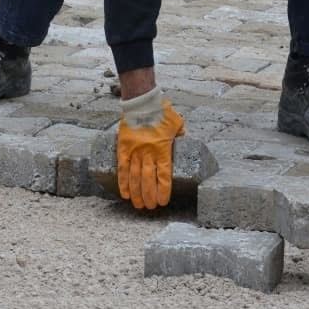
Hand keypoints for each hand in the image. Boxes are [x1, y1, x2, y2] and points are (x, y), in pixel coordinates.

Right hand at [116, 87, 184, 209]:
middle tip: (150, 207)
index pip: (163, 176)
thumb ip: (181, 135)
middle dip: (149, 196)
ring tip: (138, 205)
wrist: (141, 101)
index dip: (163, 191)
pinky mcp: (123, 148)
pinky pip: (122, 168)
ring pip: (135, 178)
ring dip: (137, 193)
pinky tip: (125, 194)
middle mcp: (148, 153)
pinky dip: (123, 182)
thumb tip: (186, 141)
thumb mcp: (177, 123)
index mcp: (163, 150)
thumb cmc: (161, 112)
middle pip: (148, 180)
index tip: (162, 202)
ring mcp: (134, 151)